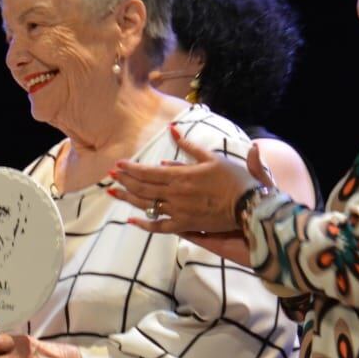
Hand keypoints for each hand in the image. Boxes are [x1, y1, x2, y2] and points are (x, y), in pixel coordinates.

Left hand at [108, 123, 263, 235]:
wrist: (248, 205)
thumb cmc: (233, 178)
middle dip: (124, 181)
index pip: (148, 172)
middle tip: (110, 177)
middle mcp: (175, 194)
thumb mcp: (211, 157)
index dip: (131, 169)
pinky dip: (145, 224)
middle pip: (143, 188)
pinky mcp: (185, 225)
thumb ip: (188, 146)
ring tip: (112, 193)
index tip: (117, 165)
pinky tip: (132, 220)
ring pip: (147, 206)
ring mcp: (178, 211)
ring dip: (128, 199)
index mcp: (181, 176)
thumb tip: (172, 131)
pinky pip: (160, 226)